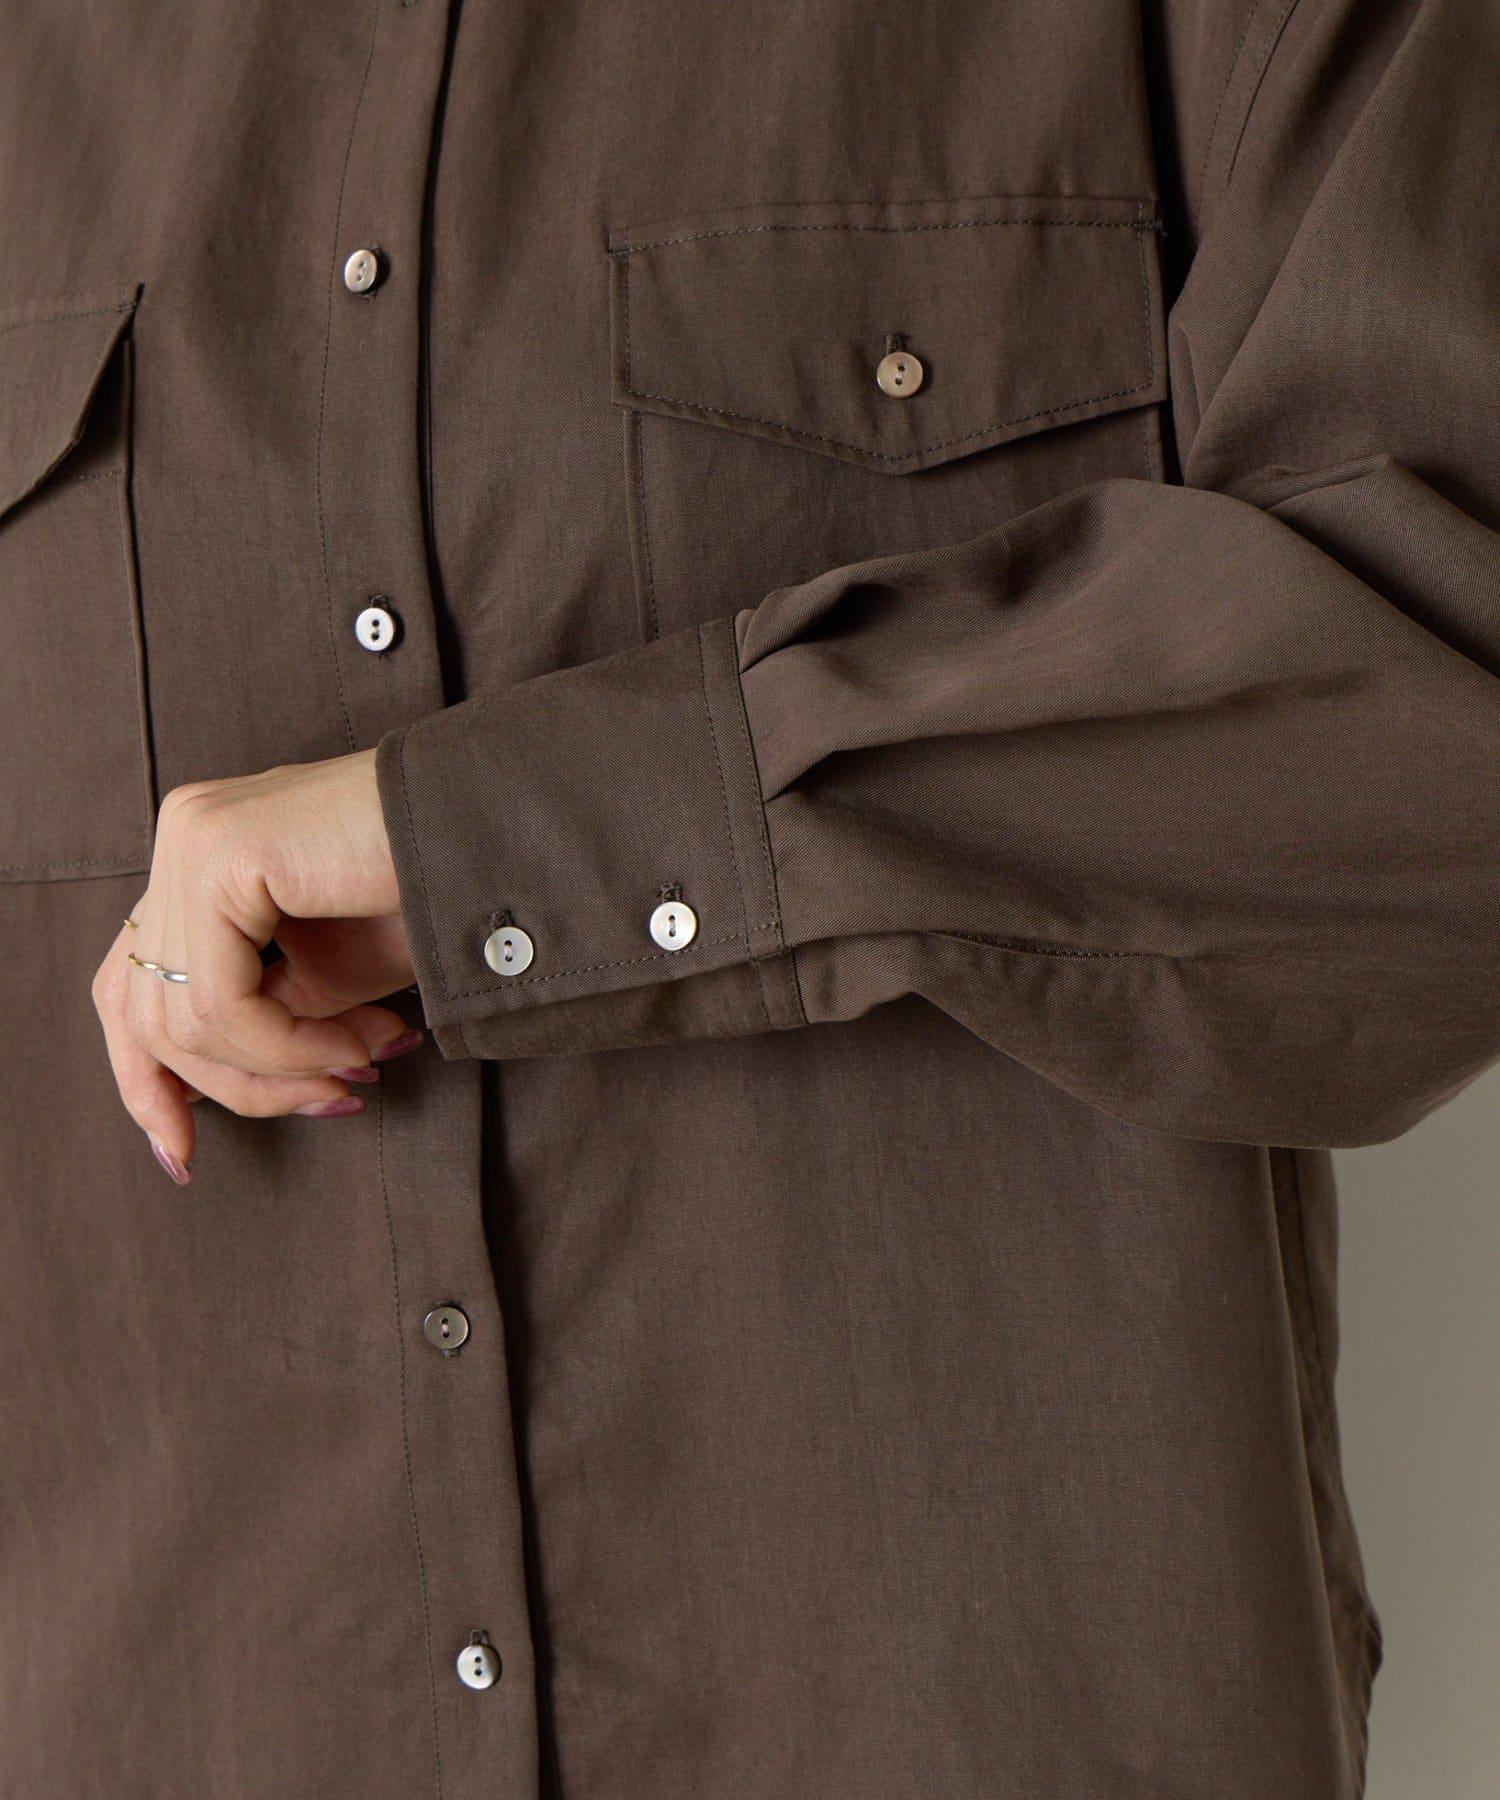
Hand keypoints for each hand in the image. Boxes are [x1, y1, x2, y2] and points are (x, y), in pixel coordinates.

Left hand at [92, 749, 421, 1184]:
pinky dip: (290, 1047)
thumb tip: (220, 1094)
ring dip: (282, 1071)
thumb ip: (264, 1023)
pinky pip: (223, 1002)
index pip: (126, 985)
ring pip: (183, 1022)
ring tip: (363, 1065)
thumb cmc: (425, 892)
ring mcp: (193, 839)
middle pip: (148, 1015)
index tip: (183, 1158)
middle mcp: (183, 835)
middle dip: (241, 1090)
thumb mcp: (330, 977)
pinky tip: (357, 1046)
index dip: (144, 1082)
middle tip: (336, 1102)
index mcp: (200, 854)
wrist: (485, 827)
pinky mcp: (221, 854)